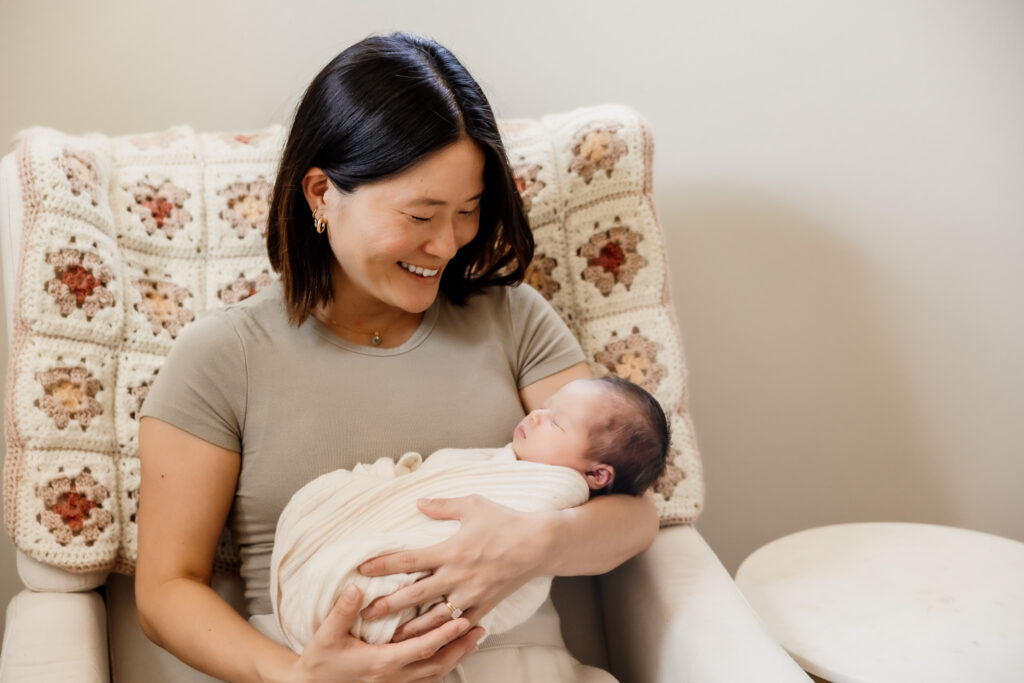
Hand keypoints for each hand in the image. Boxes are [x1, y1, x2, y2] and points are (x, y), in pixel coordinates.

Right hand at [291, 584, 484, 681]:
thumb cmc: (320, 661)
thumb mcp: (326, 634)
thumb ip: (342, 611)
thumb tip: (356, 588)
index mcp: (381, 663)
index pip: (421, 650)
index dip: (443, 635)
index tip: (462, 620)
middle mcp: (393, 677)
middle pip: (437, 665)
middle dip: (460, 647)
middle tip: (480, 628)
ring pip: (434, 674)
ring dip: (456, 656)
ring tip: (473, 638)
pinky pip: (425, 678)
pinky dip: (442, 664)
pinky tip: (450, 652)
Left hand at [357, 496, 552, 641]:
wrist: (539, 544)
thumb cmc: (505, 521)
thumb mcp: (473, 505)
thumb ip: (443, 506)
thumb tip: (418, 503)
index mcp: (451, 550)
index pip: (409, 560)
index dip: (383, 565)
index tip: (362, 569)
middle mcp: (457, 576)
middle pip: (414, 595)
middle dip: (387, 606)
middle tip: (365, 615)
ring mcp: (471, 595)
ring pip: (434, 618)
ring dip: (411, 628)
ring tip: (391, 637)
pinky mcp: (484, 607)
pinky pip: (460, 626)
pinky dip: (443, 634)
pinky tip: (429, 641)